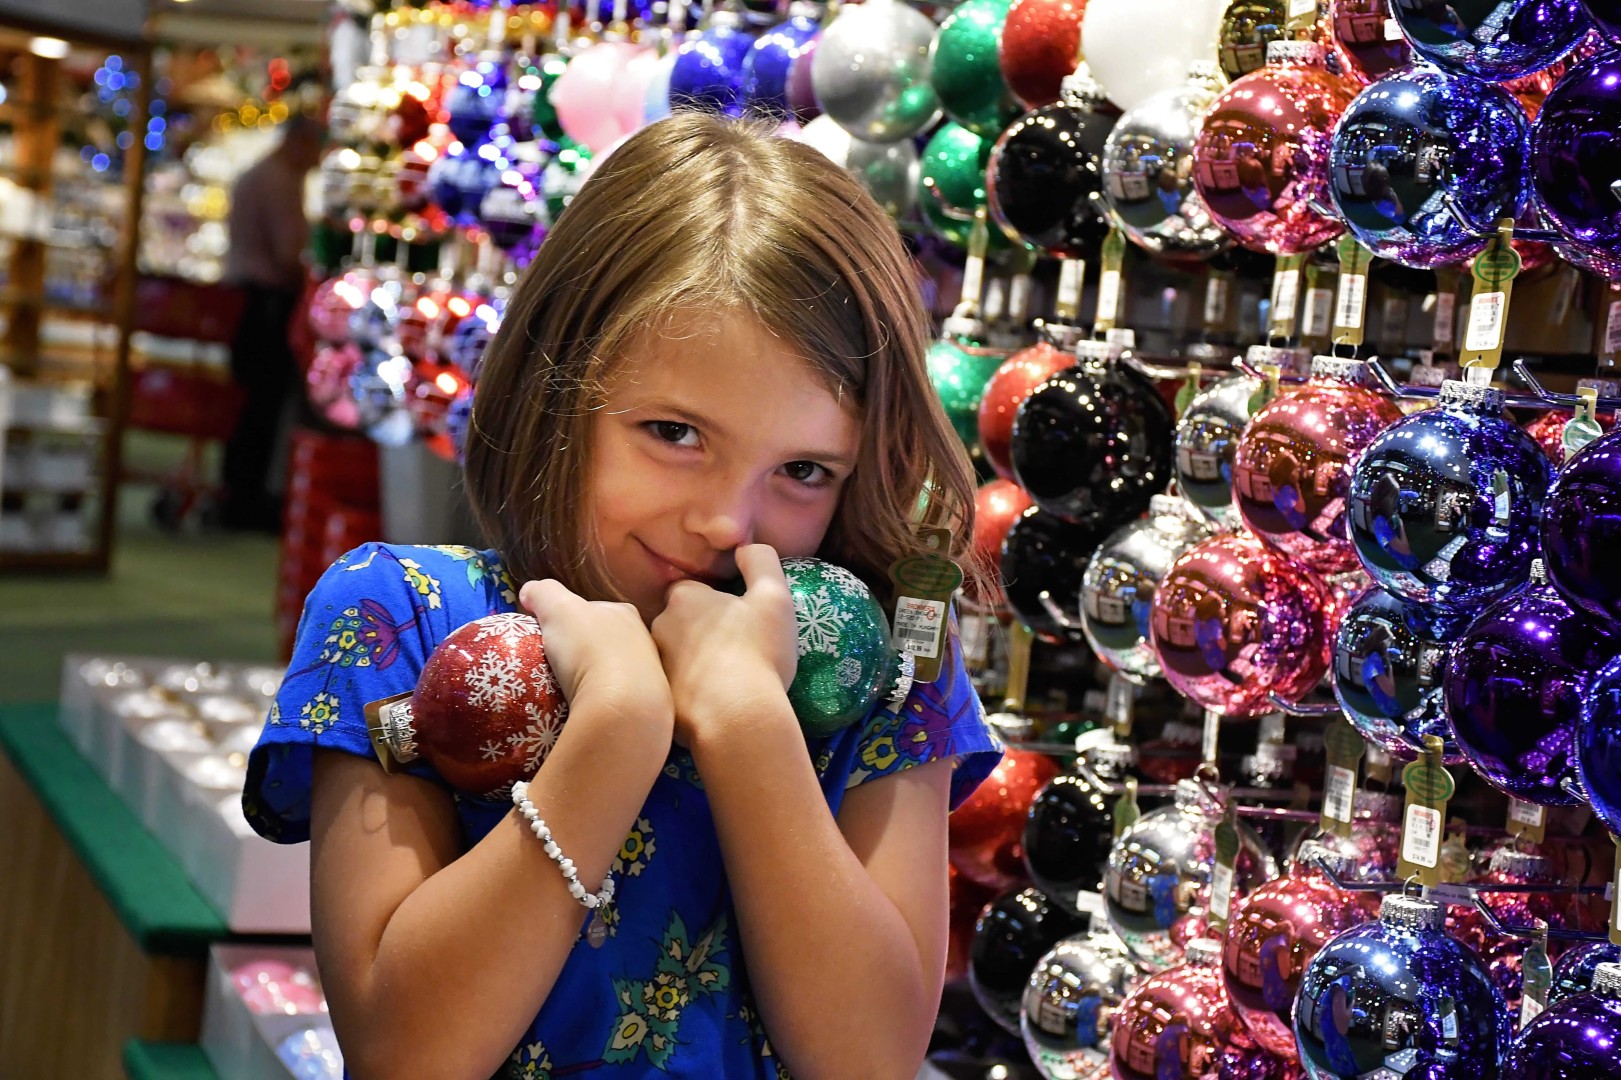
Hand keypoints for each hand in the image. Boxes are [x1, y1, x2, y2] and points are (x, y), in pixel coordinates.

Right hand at [519, 579, 673, 728]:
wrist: (621, 706)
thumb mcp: (558, 609)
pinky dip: (600, 700)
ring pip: (612, 669)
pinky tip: (585, 707)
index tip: (550, 635)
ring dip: (592, 677)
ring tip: (567, 690)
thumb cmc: (589, 649)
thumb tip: (529, 591)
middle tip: (556, 665)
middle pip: (603, 640)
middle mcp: (641, 640)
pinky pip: (616, 698)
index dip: (569, 619)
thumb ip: (543, 593)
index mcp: (624, 613)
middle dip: (582, 649)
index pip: (592, 610)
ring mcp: (647, 674)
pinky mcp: (643, 704)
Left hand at [650, 544, 797, 747]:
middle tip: (731, 651)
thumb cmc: (757, 651)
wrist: (735, 717)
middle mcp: (659, 627)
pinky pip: (674, 691)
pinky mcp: (656, 702)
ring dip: (692, 664)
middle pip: (678, 624)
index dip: (712, 602)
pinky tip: (713, 706)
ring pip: (673, 658)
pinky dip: (689, 695)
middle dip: (698, 633)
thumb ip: (761, 561)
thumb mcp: (775, 596)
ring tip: (723, 681)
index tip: (733, 618)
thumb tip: (744, 548)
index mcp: (684, 599)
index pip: (690, 590)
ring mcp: (654, 667)